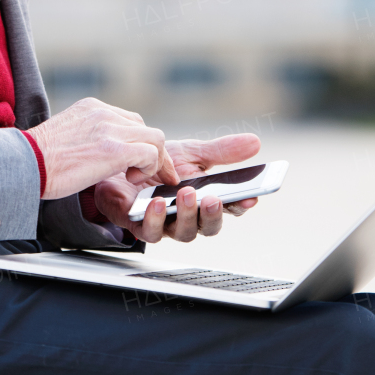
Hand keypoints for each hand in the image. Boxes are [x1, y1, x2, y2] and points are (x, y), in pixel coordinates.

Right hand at [28, 98, 177, 199]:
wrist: (24, 164)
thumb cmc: (37, 160)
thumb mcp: (66, 136)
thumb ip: (87, 136)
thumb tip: (96, 154)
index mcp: (92, 108)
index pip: (129, 120)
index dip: (139, 142)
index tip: (141, 161)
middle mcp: (104, 113)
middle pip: (145, 128)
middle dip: (153, 152)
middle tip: (154, 174)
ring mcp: (111, 129)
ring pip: (155, 138)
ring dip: (154, 161)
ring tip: (139, 178)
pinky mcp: (115, 149)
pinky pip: (150, 154)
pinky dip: (150, 168)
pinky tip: (131, 179)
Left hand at [93, 134, 261, 242]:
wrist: (119, 164)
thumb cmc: (157, 165)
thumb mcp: (191, 153)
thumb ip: (222, 151)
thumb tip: (256, 142)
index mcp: (204, 200)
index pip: (230, 207)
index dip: (242, 204)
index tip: (251, 197)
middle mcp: (188, 217)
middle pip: (208, 226)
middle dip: (212, 214)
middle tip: (212, 198)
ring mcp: (165, 224)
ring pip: (182, 232)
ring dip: (186, 215)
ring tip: (186, 195)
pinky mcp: (139, 225)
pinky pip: (150, 232)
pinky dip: (155, 219)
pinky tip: (156, 202)